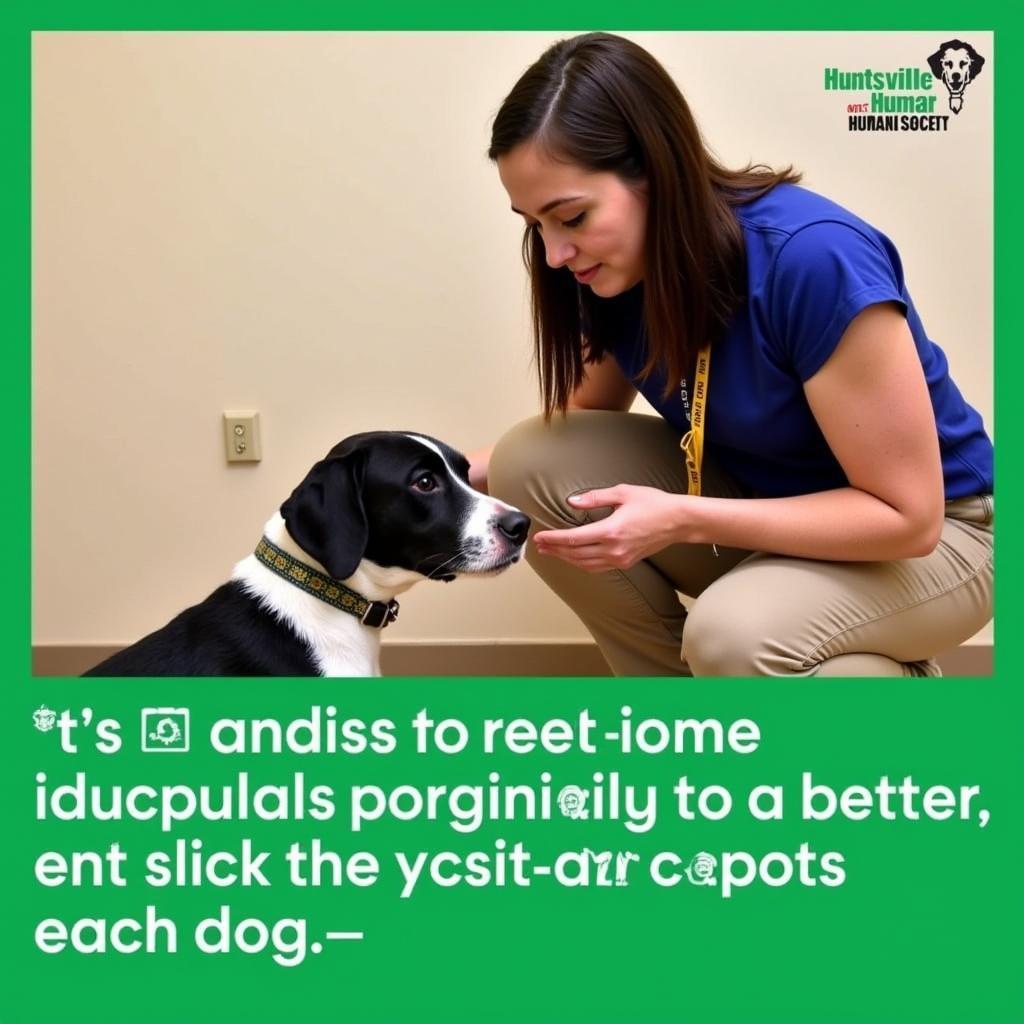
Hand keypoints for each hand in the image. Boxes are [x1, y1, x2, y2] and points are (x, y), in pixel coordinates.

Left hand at [533, 485, 688, 572]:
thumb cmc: (653, 503)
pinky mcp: (626, 562)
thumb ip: (594, 498)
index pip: (574, 538)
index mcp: (611, 531)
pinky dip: (581, 563)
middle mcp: (614, 549)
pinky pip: (597, 567)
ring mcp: (620, 559)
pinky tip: (573, 557)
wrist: (678, 521)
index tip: (539, 537)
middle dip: (555, 550)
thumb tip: (571, 502)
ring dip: (565, 558)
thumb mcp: (623, 492)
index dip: (554, 539)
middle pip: (575, 554)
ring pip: (584, 564)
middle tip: (539, 546)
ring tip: (551, 552)